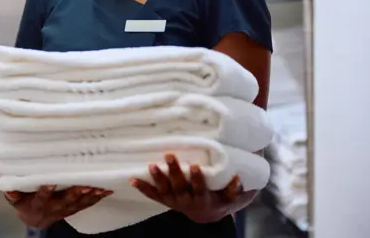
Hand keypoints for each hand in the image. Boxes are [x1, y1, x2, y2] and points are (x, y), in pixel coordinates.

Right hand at [4, 185, 112, 228]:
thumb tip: (8, 188)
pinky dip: (98, 197)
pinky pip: (88, 204)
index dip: (46, 191)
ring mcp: (67, 209)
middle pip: (65, 201)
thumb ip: (13, 194)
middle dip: (75, 194)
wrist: (36, 218)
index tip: (50, 182)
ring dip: (89, 196)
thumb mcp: (17, 199)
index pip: (42, 198)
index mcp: (40, 203)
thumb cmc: (26, 201)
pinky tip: (107, 190)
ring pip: (79, 203)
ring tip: (99, 187)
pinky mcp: (75, 208)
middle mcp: (55, 208)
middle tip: (84, 186)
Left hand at [130, 153, 246, 223]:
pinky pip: (153, 196)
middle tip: (170, 155)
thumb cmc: (220, 200)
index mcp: (202, 200)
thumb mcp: (230, 198)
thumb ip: (234, 189)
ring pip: (164, 191)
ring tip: (151, 165)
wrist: (206, 214)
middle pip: (179, 187)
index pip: (199, 189)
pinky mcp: (165, 201)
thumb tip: (237, 176)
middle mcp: (186, 202)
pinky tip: (132, 180)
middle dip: (174, 172)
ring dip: (157, 178)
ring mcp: (174, 202)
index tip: (194, 165)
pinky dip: (143, 188)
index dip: (197, 178)